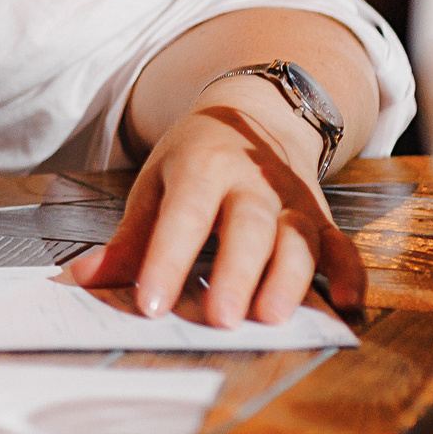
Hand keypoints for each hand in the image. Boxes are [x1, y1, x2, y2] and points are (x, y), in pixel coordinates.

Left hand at [68, 76, 362, 326]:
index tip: (150, 305)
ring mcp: (293, 200)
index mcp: (201, 169)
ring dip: (288, 280)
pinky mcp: (323, 218)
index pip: (182, 218)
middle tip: (222, 319)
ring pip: (299, 240)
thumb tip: (82, 281)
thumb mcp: (153, 184)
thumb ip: (127, 239)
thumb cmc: (193, 158)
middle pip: (249, 228)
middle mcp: (253, 182)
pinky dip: (350, 273)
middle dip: (236, 274)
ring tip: (272, 317)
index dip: (165, 262)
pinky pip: (343, 246)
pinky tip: (347, 302)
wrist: (253, 114)